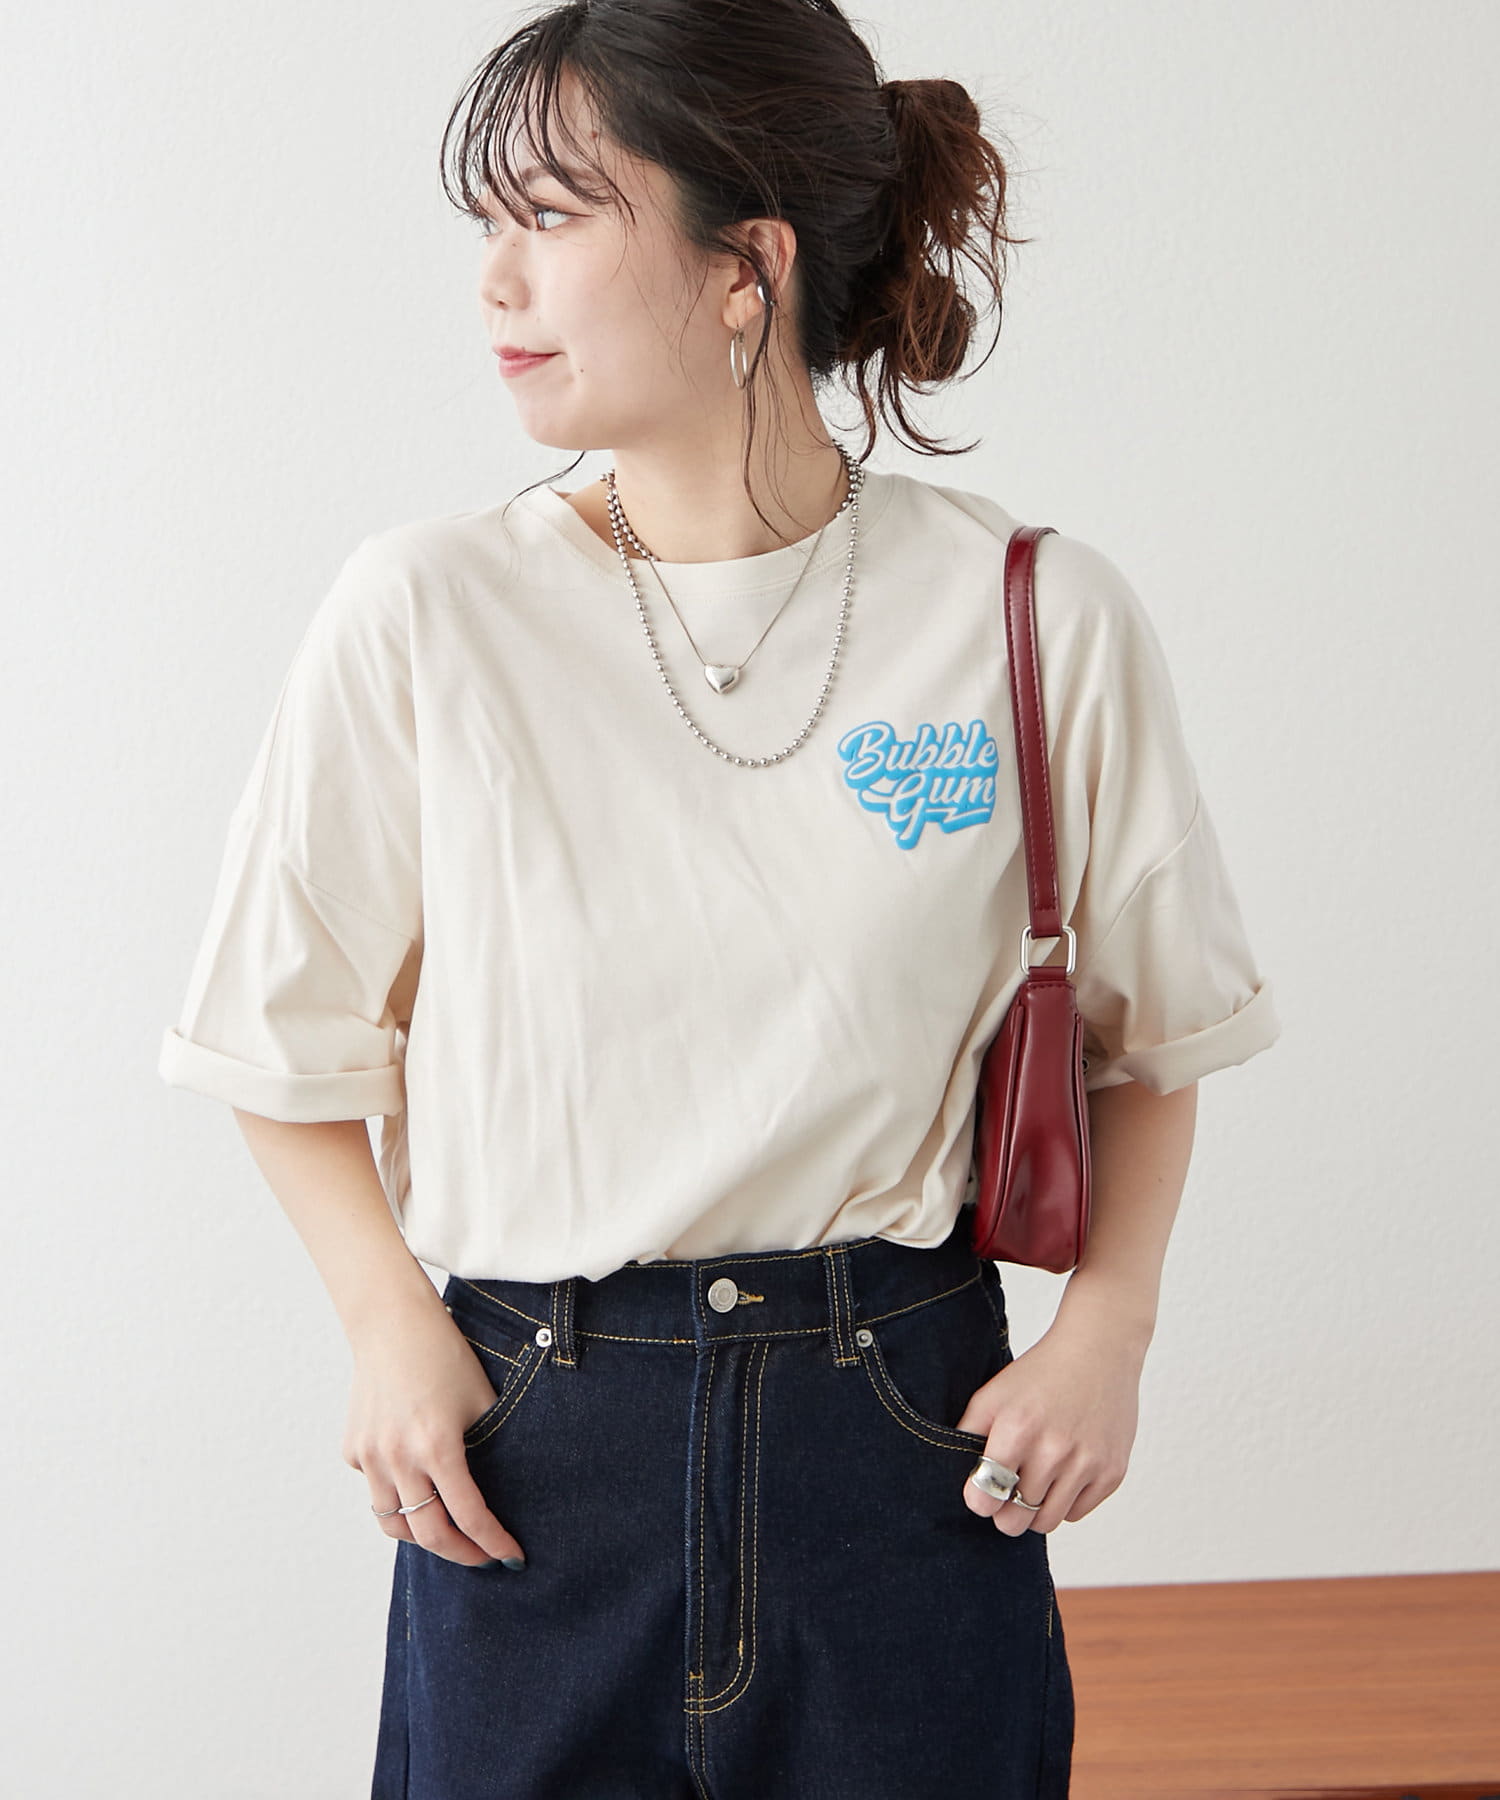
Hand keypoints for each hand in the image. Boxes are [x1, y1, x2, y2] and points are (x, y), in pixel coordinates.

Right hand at [343, 1299, 527, 1567]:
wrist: (392, 1324)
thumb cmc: (444, 1356)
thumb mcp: (482, 1400)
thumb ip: (493, 1446)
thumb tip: (508, 1490)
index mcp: (437, 1446)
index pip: (469, 1516)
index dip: (492, 1543)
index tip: (511, 1557)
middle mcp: (399, 1458)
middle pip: (428, 1535)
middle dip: (461, 1554)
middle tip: (483, 1557)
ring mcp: (370, 1457)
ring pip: (394, 1524)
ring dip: (423, 1534)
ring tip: (449, 1530)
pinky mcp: (353, 1450)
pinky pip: (377, 1490)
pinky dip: (397, 1495)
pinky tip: (416, 1479)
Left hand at [954, 1312, 1143, 1534]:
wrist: (1098, 1351)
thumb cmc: (1040, 1374)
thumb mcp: (993, 1395)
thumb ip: (968, 1433)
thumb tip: (959, 1477)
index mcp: (1017, 1428)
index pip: (985, 1496)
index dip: (978, 1499)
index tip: (980, 1492)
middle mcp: (1054, 1450)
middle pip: (1015, 1519)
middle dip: (1004, 1514)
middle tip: (1004, 1497)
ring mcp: (1086, 1463)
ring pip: (1046, 1522)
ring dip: (1033, 1511)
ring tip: (1031, 1485)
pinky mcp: (1112, 1472)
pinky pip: (1076, 1513)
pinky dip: (1064, 1503)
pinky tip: (1060, 1475)